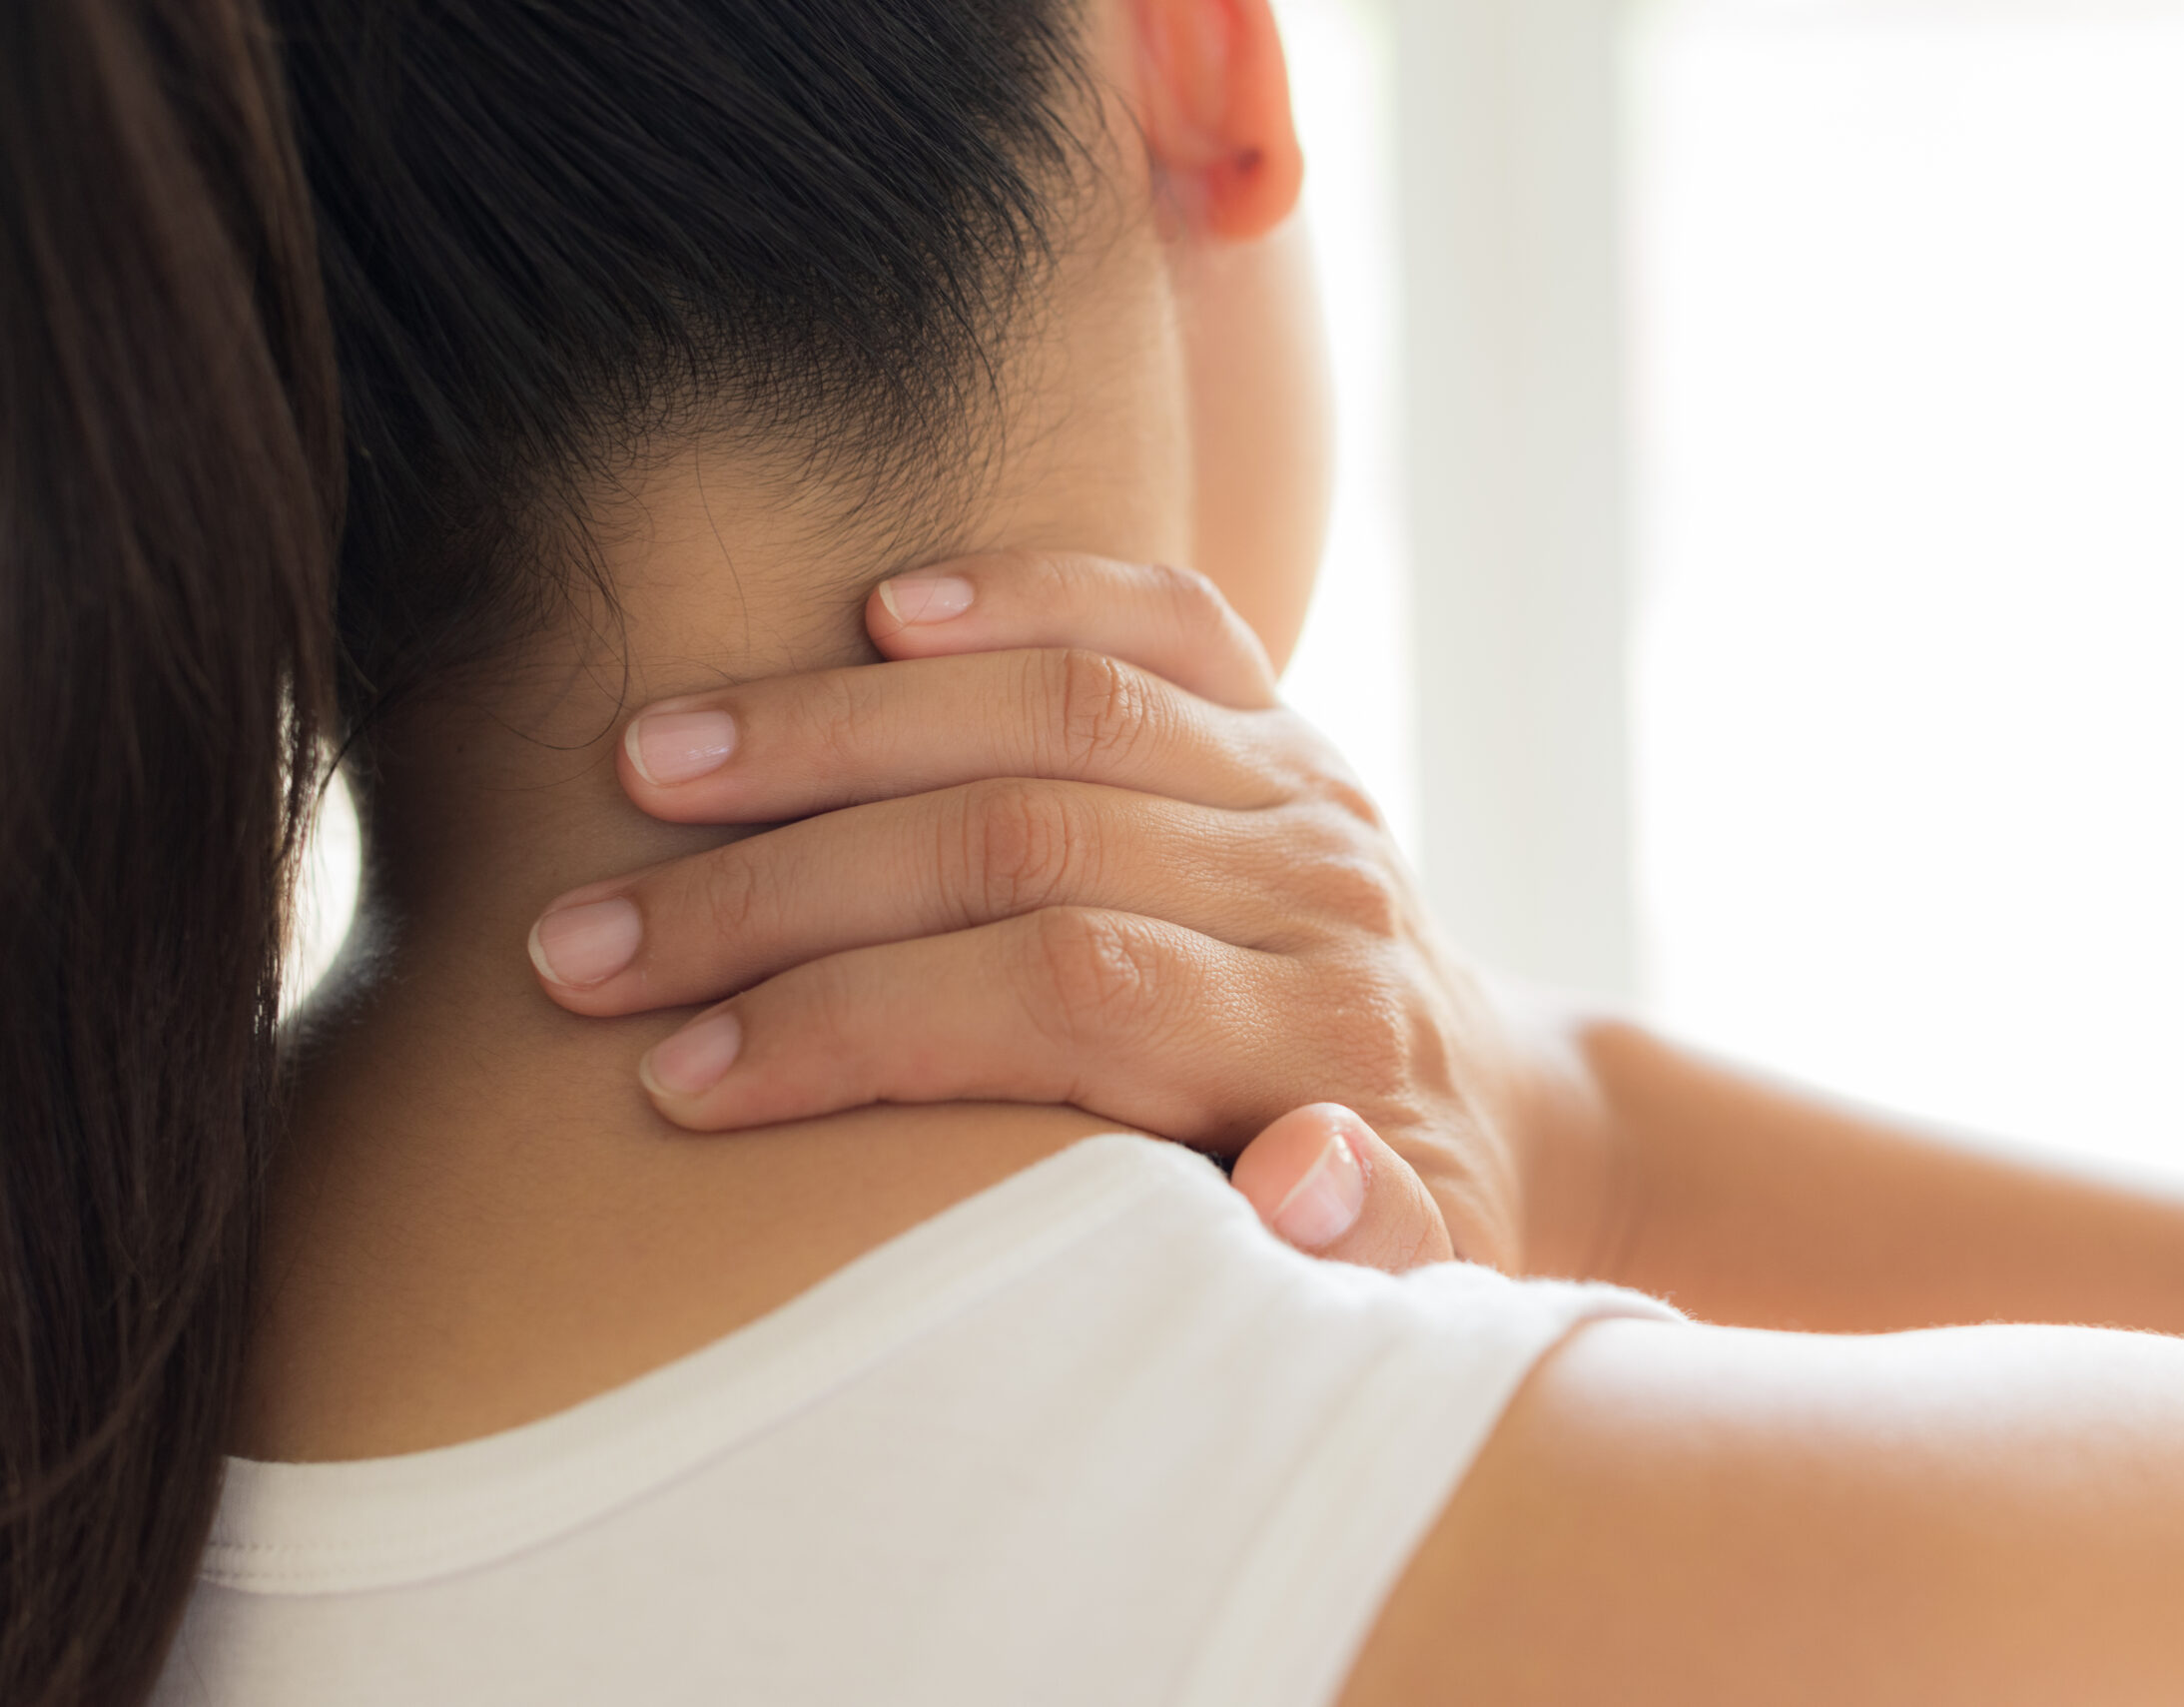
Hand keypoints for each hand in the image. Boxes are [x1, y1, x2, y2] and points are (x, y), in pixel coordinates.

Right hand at [528, 552, 1604, 1271]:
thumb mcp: (1405, 1286)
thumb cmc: (1387, 1216)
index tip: (681, 1078)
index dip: (860, 1024)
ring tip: (644, 762)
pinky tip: (877, 607)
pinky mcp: (1276, 708)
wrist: (1477, 1094)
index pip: (1063, 994)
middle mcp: (1315, 886)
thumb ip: (1370, 1248)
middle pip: (1023, 840)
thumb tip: (1305, 1172)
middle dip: (780, 891)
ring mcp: (1297, 777)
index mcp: (1324, 1040)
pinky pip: (1155, 609)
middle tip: (583, 945)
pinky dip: (1019, 589)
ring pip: (1052, 706)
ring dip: (833, 729)